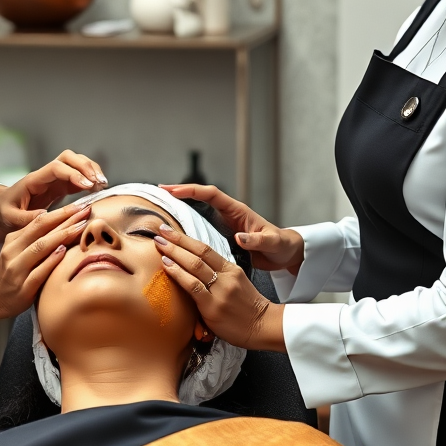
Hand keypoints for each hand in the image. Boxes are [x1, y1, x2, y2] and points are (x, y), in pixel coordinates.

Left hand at [0, 150, 106, 244]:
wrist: (1, 208)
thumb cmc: (4, 211)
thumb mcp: (9, 218)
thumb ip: (24, 218)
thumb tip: (44, 215)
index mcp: (34, 179)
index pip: (57, 168)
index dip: (73, 174)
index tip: (87, 185)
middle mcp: (46, 175)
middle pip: (69, 158)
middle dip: (86, 167)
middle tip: (99, 182)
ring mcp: (55, 179)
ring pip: (76, 164)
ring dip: (91, 170)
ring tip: (102, 185)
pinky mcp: (61, 186)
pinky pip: (79, 177)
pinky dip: (90, 180)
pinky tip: (98, 190)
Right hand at [0, 202, 89, 327]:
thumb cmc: (10, 272)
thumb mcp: (18, 250)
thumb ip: (35, 238)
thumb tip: (64, 224)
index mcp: (14, 240)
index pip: (39, 221)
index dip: (61, 212)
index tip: (80, 205)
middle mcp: (14, 251)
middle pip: (41, 230)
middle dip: (65, 218)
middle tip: (85, 210)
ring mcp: (17, 269)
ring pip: (40, 248)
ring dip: (61, 236)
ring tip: (79, 227)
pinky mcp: (23, 288)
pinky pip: (39, 273)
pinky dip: (51, 261)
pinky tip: (63, 252)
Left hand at [155, 225, 285, 351]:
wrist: (263, 326)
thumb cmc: (246, 307)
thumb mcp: (236, 283)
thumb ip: (218, 274)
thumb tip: (193, 266)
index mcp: (230, 268)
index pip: (205, 248)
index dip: (185, 238)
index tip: (169, 231)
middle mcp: (225, 276)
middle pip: (198, 253)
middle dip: (176, 241)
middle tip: (160, 232)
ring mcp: (220, 291)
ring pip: (194, 266)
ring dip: (174, 253)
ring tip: (159, 246)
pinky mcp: (213, 306)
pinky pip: (193, 286)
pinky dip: (179, 274)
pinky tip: (167, 266)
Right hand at [160, 184, 303, 272]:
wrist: (285, 254)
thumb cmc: (281, 246)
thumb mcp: (273, 243)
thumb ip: (258, 240)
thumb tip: (240, 237)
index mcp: (238, 211)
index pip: (212, 194)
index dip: (192, 190)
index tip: (174, 191)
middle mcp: (229, 214)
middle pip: (200, 197)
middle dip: (181, 192)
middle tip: (160, 192)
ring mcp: (224, 223)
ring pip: (199, 210)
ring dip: (181, 206)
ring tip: (162, 205)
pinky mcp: (222, 234)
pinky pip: (201, 225)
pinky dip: (187, 222)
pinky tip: (175, 228)